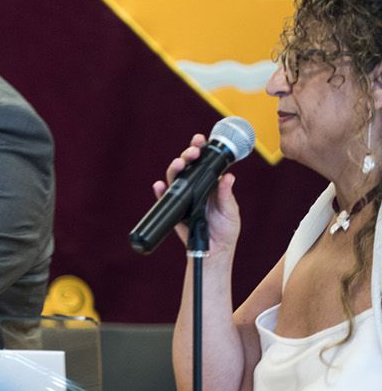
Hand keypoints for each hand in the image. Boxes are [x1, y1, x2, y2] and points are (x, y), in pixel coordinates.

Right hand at [153, 133, 240, 250]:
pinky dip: (160, 192)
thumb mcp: (231, 211)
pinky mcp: (175, 211)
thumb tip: (228, 177)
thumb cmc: (226, 230)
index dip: (200, 150)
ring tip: (179, 164)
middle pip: (187, 168)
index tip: (200, 140)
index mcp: (210, 186)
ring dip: (175, 169)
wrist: (215, 250)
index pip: (204, 164)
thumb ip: (226, 195)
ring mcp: (184, 199)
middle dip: (187, 156)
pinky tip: (159, 186)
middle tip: (192, 152)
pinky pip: (165, 200)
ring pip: (175, 180)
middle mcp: (195, 189)